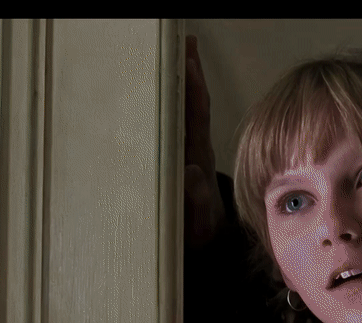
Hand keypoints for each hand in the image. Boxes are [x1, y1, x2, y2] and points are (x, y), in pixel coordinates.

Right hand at [184, 34, 225, 248]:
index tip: (189, 62)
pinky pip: (174, 122)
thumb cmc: (199, 229)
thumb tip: (191, 171)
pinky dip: (170, 101)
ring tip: (176, 51)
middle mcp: (192, 146)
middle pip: (191, 102)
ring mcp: (185, 149)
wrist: (205, 242)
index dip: (193, 89)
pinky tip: (157, 86)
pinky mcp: (176, 156)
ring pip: (183, 109)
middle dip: (188, 72)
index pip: (196, 115)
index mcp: (197, 155)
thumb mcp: (199, 219)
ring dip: (180, 80)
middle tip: (183, 42)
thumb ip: (196, 198)